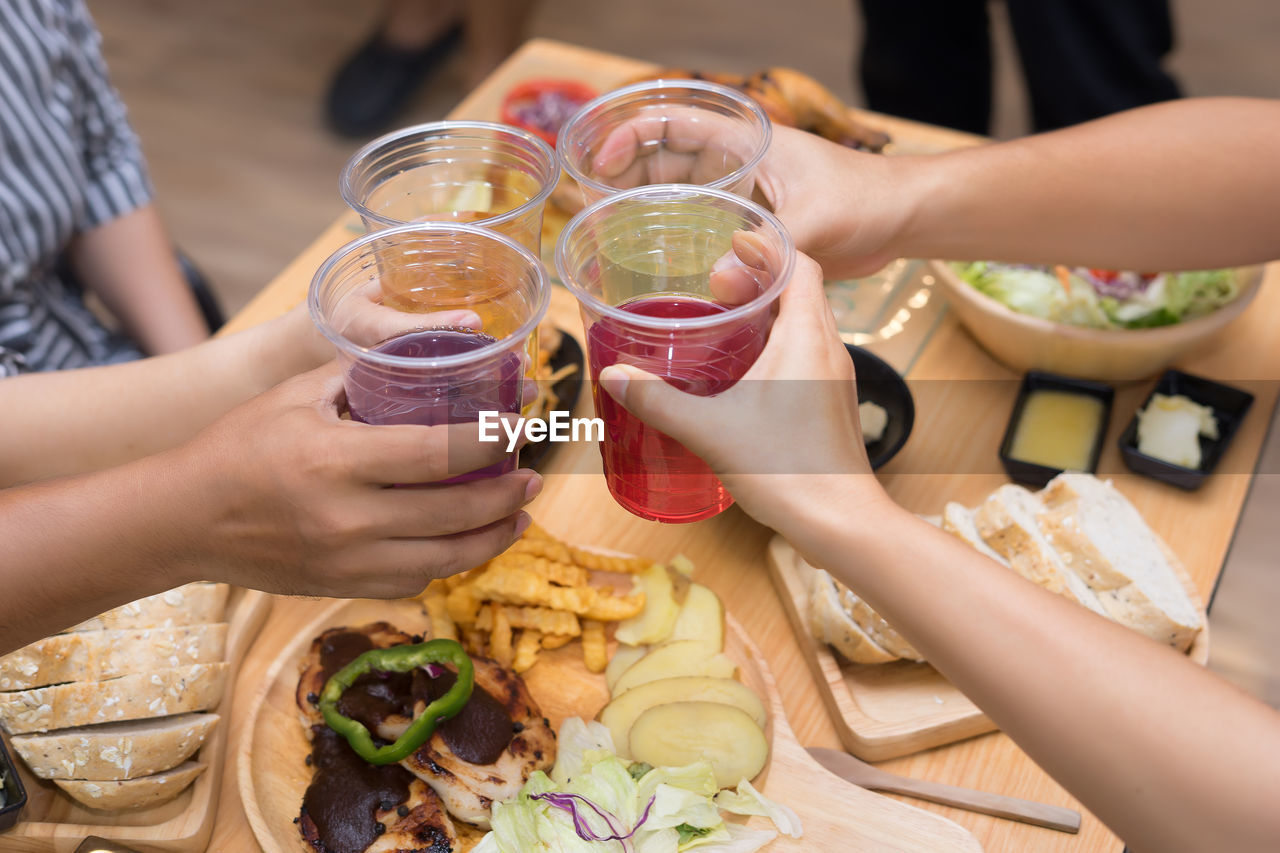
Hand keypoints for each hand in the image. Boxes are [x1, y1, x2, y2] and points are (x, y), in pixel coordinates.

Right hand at [174, 362, 538, 597]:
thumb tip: (423, 357)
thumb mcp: (296, 395)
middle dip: (506, 496)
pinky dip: (445, 561)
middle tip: (533, 479)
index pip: (438, 453)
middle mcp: (347, 518)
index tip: (519, 427)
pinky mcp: (341, 587)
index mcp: (337, 460)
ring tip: (518, 517)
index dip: (490, 440)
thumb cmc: (238, 446)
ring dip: (491, 539)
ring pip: (443, 559)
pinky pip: (413, 580)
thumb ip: (360, 378)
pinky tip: (463, 542)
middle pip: (454, 513)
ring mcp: (346, 561)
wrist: (182, 520)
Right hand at [594, 120, 912, 278]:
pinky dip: (683, 245)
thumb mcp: (815, 222)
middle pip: (669, 163)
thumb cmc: (868, 200)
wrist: (903, 220)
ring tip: (614, 240)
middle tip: (593, 208)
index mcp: (747, 144)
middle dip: (629, 179)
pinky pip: (707, 233)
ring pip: (686, 200)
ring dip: (652, 214)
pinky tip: (662, 272)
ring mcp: (746, 199)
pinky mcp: (757, 231)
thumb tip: (720, 285)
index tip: (604, 164)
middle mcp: (740, 168)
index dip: (632, 136)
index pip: (674, 124)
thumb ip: (769, 251)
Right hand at [596, 252, 891, 529]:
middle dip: (761, 278)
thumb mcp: (709, 430)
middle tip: (715, 284)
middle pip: (802, 289)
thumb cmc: (786, 469)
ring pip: (807, 322)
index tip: (730, 244)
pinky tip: (745, 370)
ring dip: (771, 312)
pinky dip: (780, 343)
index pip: (800, 262)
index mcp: (807, 335)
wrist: (840, 522)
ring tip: (725, 320)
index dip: (768, 245)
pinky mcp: (834, 403)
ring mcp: (836, 377)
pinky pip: (810, 353)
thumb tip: (614, 375)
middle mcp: (830, 348)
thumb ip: (658, 400)